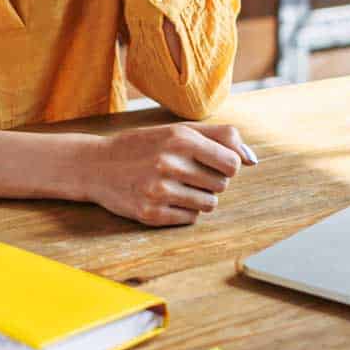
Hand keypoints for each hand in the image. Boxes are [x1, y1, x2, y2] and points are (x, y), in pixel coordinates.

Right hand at [85, 122, 256, 226]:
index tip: (212, 163)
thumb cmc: (143, 145)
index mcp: (180, 139)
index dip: (226, 165)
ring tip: (177, 186)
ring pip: (208, 205)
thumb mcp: (177, 130)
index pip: (232, 163)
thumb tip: (253, 159)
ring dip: (199, 198)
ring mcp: (158, 191)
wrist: (96, 165)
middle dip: (210, 181)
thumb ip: (219, 137)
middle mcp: (169, 164)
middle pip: (221, 185)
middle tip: (187, 173)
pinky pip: (189, 219)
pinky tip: (165, 199)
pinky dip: (183, 211)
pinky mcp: (150, 214)